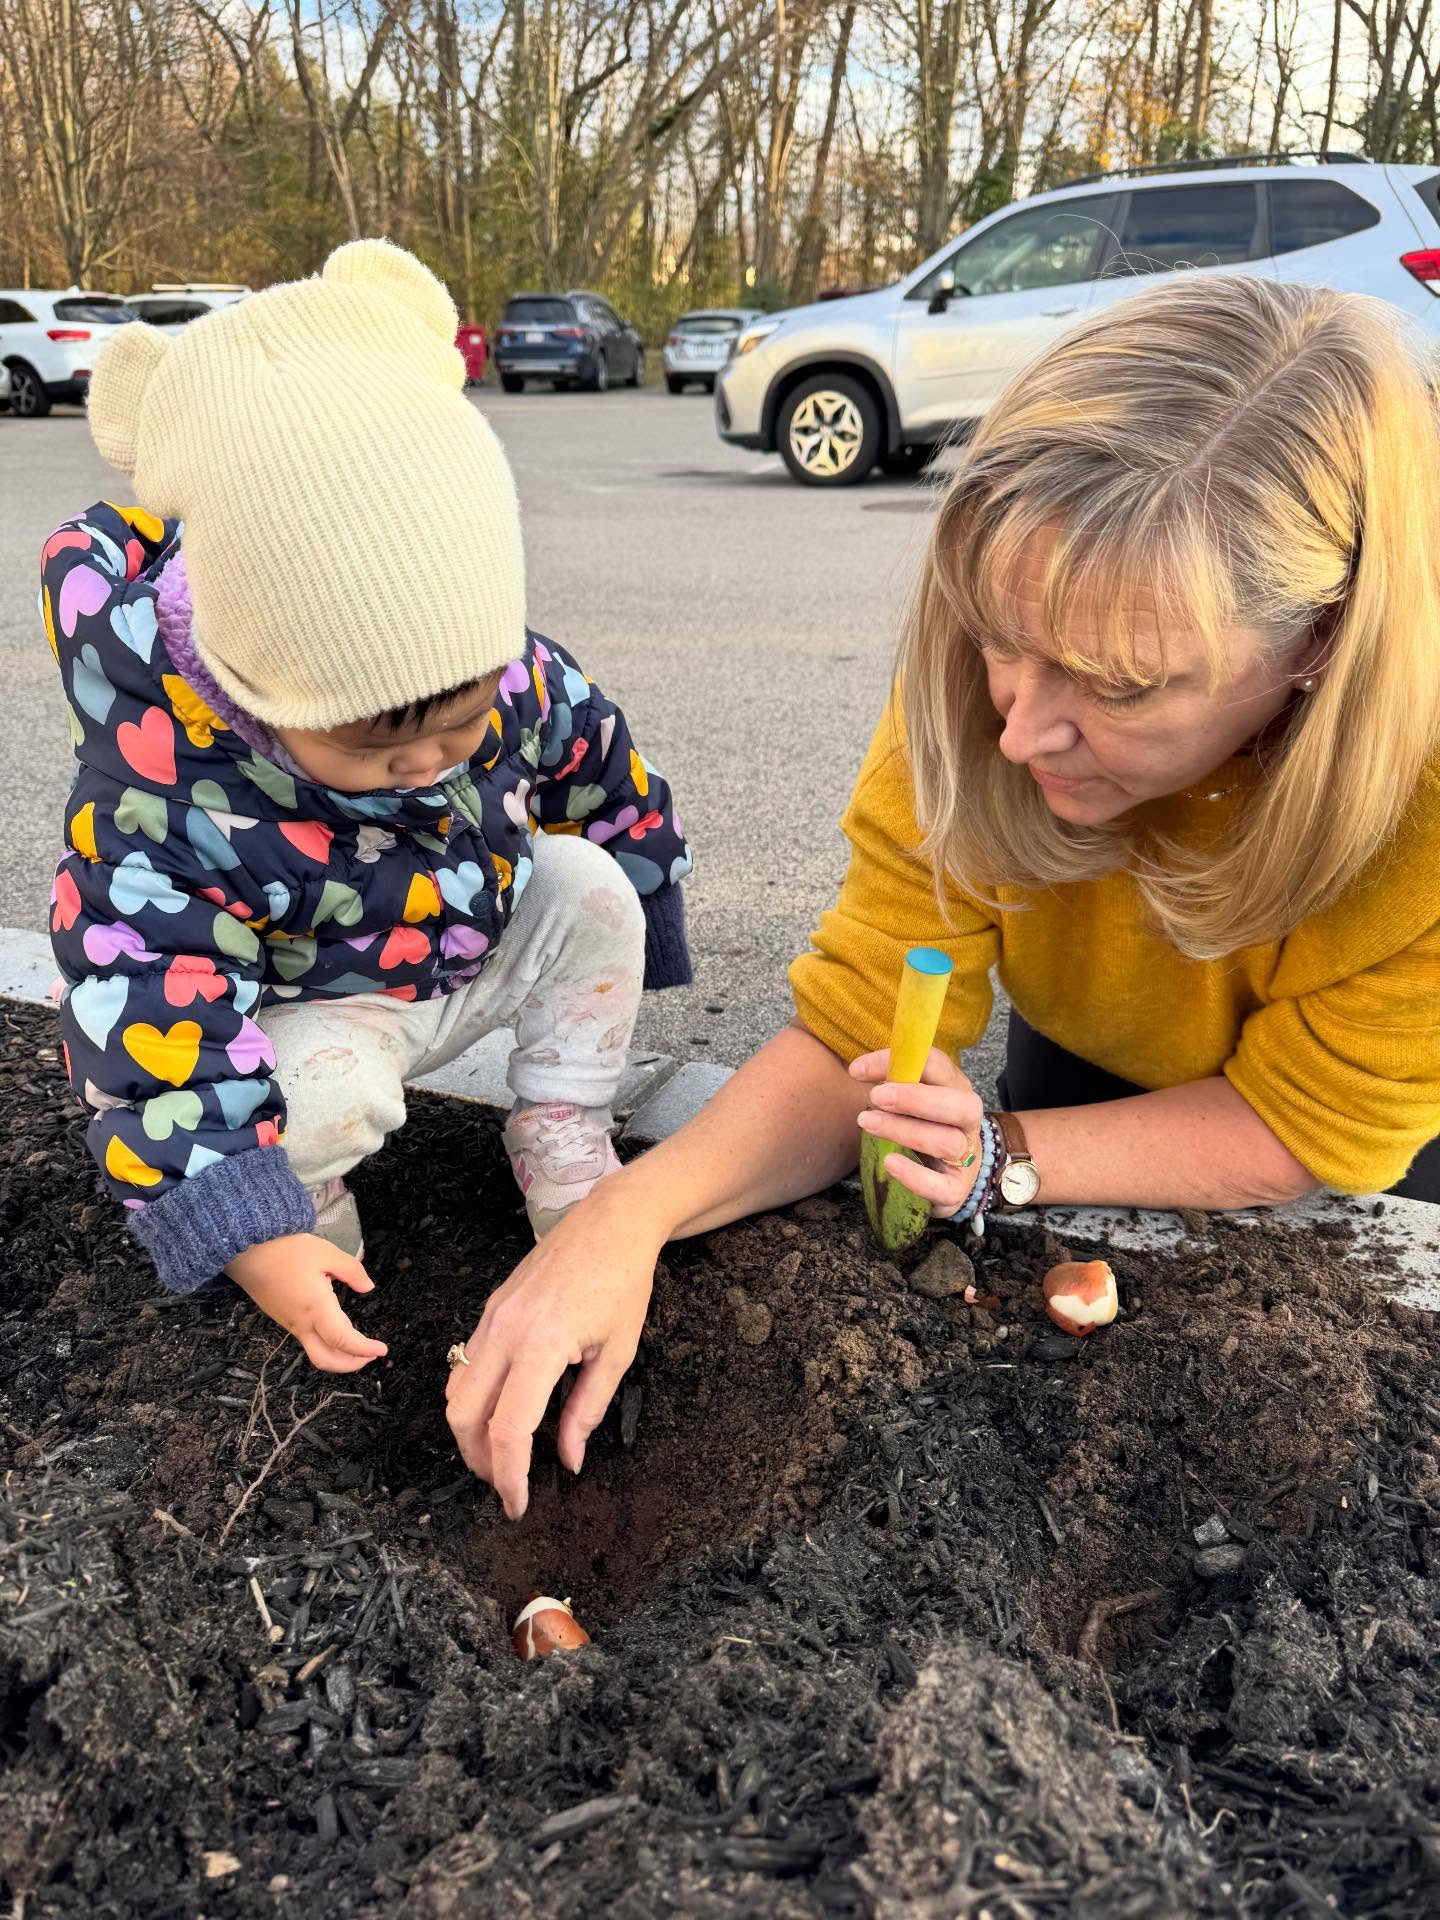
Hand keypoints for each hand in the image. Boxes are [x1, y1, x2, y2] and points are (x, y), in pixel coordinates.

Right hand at [228, 1234, 388, 1372]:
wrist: (247, 1251)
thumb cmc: (285, 1250)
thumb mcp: (326, 1253)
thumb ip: (352, 1271)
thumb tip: (368, 1287)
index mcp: (316, 1308)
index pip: (343, 1340)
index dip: (364, 1350)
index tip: (381, 1350)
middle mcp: (301, 1322)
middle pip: (325, 1360)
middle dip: (350, 1365)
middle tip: (370, 1356)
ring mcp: (290, 1323)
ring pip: (315, 1352)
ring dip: (338, 1356)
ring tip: (357, 1347)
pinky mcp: (283, 1318)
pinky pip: (305, 1340)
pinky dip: (324, 1344)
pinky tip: (334, 1331)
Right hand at [446, 1191, 658, 1519]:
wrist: (610, 1222)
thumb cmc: (623, 1282)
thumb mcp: (617, 1353)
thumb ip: (587, 1411)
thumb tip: (569, 1460)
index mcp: (542, 1345)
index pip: (509, 1428)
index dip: (509, 1475)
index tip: (517, 1504)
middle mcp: (505, 1331)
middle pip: (464, 1415)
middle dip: (479, 1460)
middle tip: (507, 1483)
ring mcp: (492, 1318)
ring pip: (456, 1390)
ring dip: (470, 1430)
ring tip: (501, 1453)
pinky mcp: (490, 1309)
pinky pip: (465, 1363)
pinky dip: (473, 1397)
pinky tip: (500, 1408)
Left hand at [852, 1045, 985, 1218]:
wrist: (951, 1170)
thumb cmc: (924, 1124)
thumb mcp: (912, 1098)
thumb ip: (893, 1082)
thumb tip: (859, 1069)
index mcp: (956, 1088)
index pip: (936, 1065)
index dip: (896, 1062)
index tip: (857, 1070)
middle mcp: (967, 1121)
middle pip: (958, 1105)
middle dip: (914, 1098)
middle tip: (875, 1097)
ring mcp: (966, 1156)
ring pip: (947, 1142)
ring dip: (904, 1131)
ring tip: (868, 1123)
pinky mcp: (956, 1188)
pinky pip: (942, 1187)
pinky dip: (915, 1176)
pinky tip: (889, 1163)